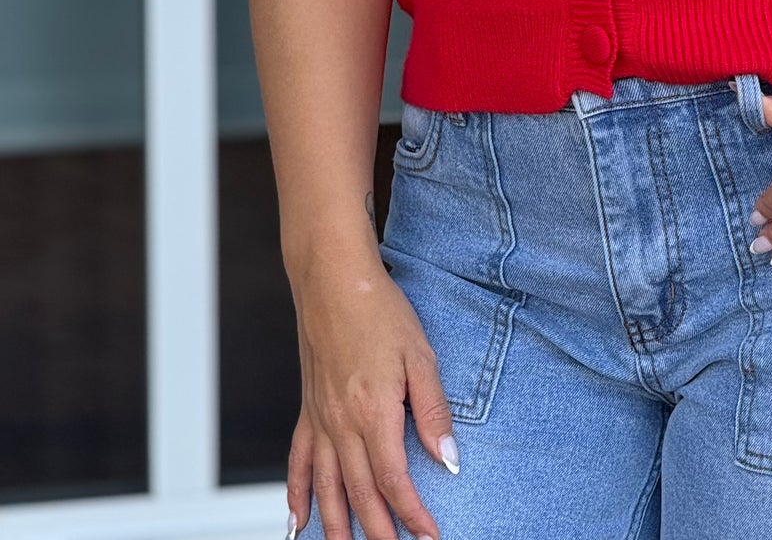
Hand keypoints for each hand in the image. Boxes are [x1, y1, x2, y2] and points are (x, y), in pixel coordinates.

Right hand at [287, 240, 458, 539]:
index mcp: (373, 413)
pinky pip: (299, 463)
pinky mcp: (308, 410)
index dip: (412, 515)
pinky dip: (297, 496)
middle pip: (359, 496)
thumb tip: (449, 459)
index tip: (429, 537)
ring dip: (335, 528)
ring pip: (326, 489)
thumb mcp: (421, 356)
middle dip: (377, 534)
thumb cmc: (381, 312)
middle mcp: (341, 425)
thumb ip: (433, 412)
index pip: (394, 482)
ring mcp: (320, 420)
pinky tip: (297, 521)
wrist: (334, 282)